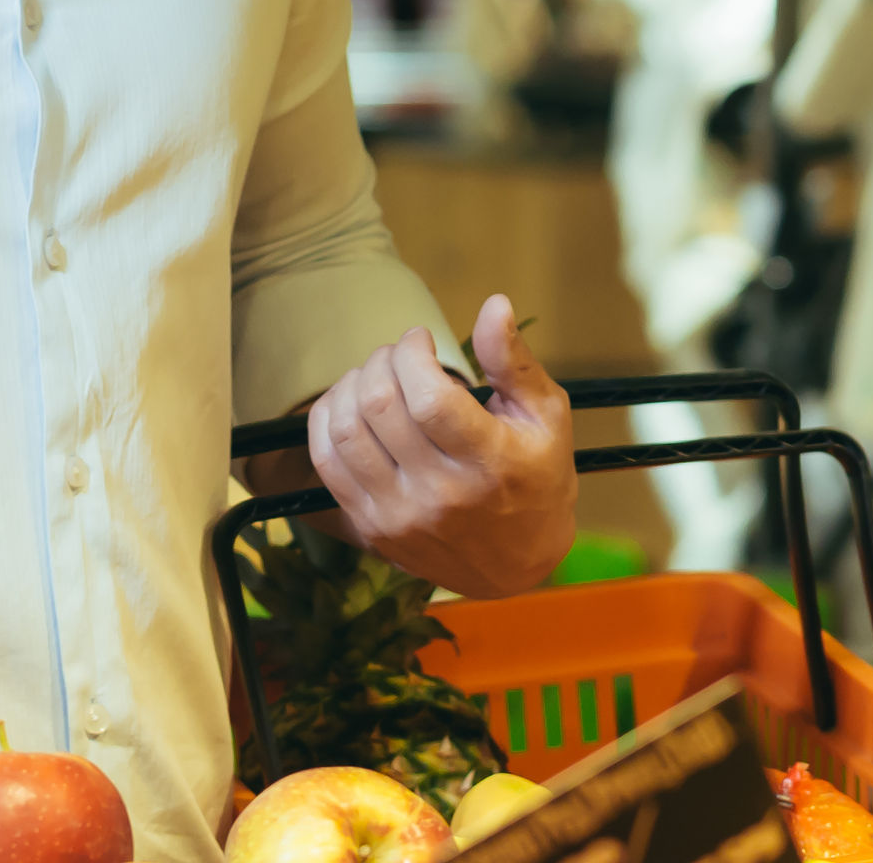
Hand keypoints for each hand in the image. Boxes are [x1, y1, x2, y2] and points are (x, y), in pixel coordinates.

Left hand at [301, 296, 575, 598]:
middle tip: (400, 355)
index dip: (412, 354)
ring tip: (376, 376)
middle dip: (382, 360)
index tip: (422, 341)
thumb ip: (514, 361)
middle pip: (380, 407)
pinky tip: (350, 404)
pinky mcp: (372, 529)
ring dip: (351, 385)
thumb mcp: (545, 416)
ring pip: (346, 432)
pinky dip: (327, 422)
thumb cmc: (538, 478)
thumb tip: (495, 304)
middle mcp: (440, 495)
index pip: (428, 398)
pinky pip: (327, 464)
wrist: (519, 567)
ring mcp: (399, 516)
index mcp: (489, 464)